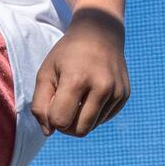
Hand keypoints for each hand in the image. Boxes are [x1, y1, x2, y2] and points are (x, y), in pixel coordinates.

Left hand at [31, 9, 128, 137]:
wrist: (99, 33)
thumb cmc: (67, 55)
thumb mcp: (45, 73)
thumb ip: (40, 105)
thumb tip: (48, 132)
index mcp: (77, 79)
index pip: (61, 121)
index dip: (52, 117)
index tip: (52, 102)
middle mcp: (102, 87)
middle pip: (79, 130)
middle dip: (66, 125)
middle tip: (62, 106)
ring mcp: (116, 92)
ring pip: (92, 127)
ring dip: (80, 118)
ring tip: (77, 96)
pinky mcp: (124, 95)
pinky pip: (103, 119)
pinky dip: (93, 113)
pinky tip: (90, 94)